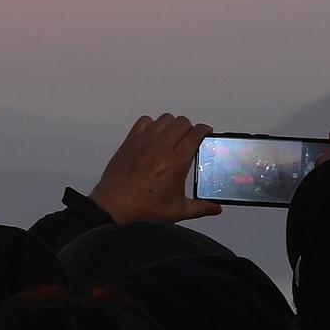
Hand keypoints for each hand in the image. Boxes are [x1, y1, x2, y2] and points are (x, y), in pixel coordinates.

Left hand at [88, 114, 221, 223]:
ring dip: (172, 125)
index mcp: (176, 161)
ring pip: (164, 119)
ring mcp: (144, 142)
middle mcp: (161, 147)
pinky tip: (153, 136)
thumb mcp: (177, 211)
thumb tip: (215, 208)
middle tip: (189, 138)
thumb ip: (200, 207)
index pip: (196, 134)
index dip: (204, 130)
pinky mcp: (130, 142)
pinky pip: (144, 121)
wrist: (114, 208)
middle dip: (189, 128)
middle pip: (182, 122)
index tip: (206, 133)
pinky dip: (151, 124)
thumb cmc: (143, 209)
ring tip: (172, 136)